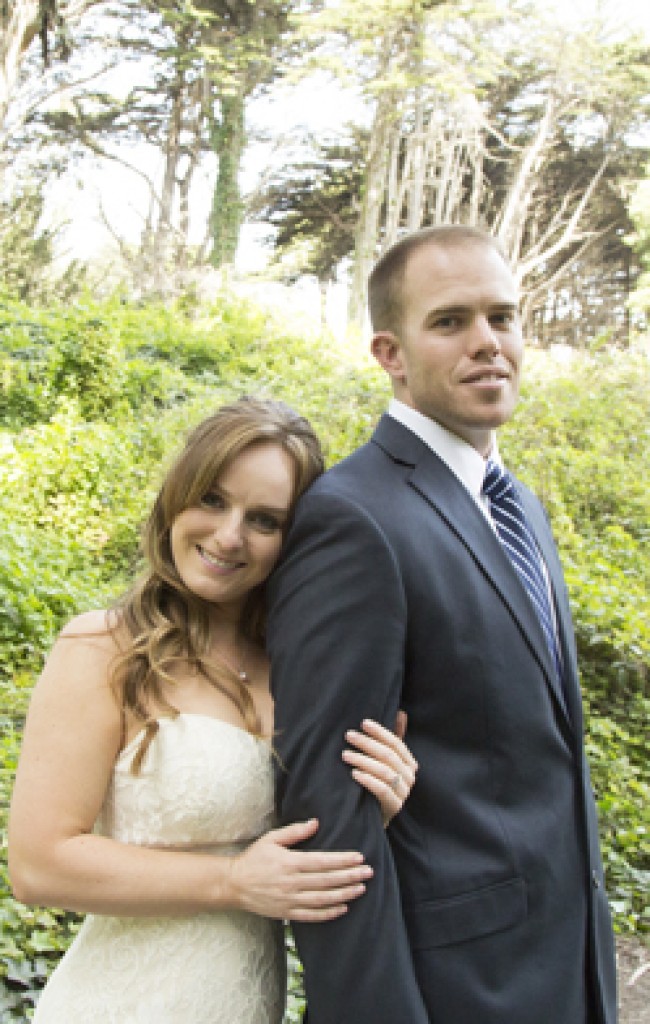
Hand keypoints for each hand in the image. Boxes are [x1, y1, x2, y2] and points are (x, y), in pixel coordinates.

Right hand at [228, 817, 372, 921]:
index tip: (359, 857)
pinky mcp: (286, 913)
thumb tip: (316, 823)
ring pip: (323, 899)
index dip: (342, 860)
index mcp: (289, 862)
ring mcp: (289, 900)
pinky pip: (312, 916)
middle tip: (368, 872)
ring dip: (344, 894)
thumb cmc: (254, 858)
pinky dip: (329, 913)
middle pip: (327, 880)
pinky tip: (343, 907)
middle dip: (350, 876)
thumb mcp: (271, 839)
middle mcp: (292, 883)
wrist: (234, 884)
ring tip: (361, 888)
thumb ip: (294, 832)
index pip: (322, 862)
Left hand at [342, 713, 417, 825]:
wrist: (373, 819)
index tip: (362, 723)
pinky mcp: (394, 807)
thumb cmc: (377, 785)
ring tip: (345, 754)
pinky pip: (382, 789)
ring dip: (363, 760)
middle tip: (348, 736)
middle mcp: (410, 777)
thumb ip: (392, 740)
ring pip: (385, 771)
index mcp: (409, 763)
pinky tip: (354, 773)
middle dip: (367, 744)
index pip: (396, 743)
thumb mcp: (385, 762)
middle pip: (389, 756)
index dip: (380, 732)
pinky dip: (368, 779)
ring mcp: (403, 793)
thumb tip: (401, 712)